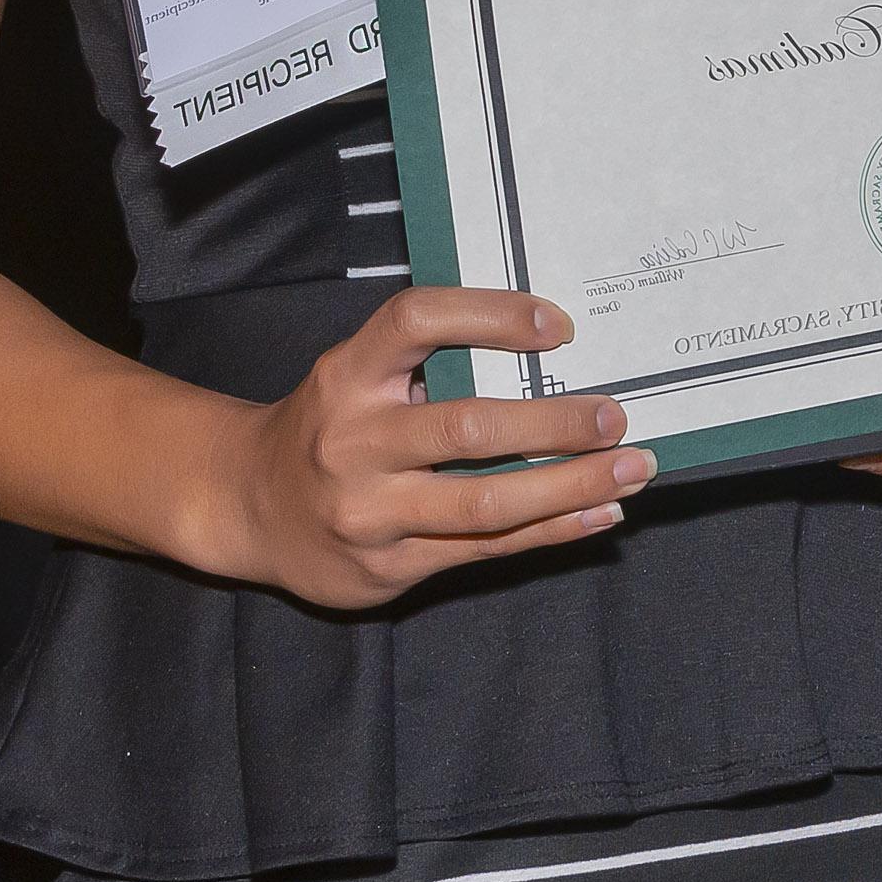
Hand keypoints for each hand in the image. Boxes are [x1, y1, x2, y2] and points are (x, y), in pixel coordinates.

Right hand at [198, 288, 655, 608]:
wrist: (250, 508)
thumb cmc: (328, 426)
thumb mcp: (355, 377)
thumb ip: (426, 365)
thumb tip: (548, 347)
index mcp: (347, 374)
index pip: (417, 321)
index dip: (491, 315)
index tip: (560, 326)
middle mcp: (353, 441)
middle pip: (466, 428)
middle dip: (554, 422)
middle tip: (616, 415)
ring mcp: (370, 511)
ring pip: (486, 502)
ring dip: (570, 485)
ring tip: (631, 469)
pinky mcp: (390, 566)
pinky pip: (487, 549)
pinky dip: (552, 529)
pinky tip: (600, 513)